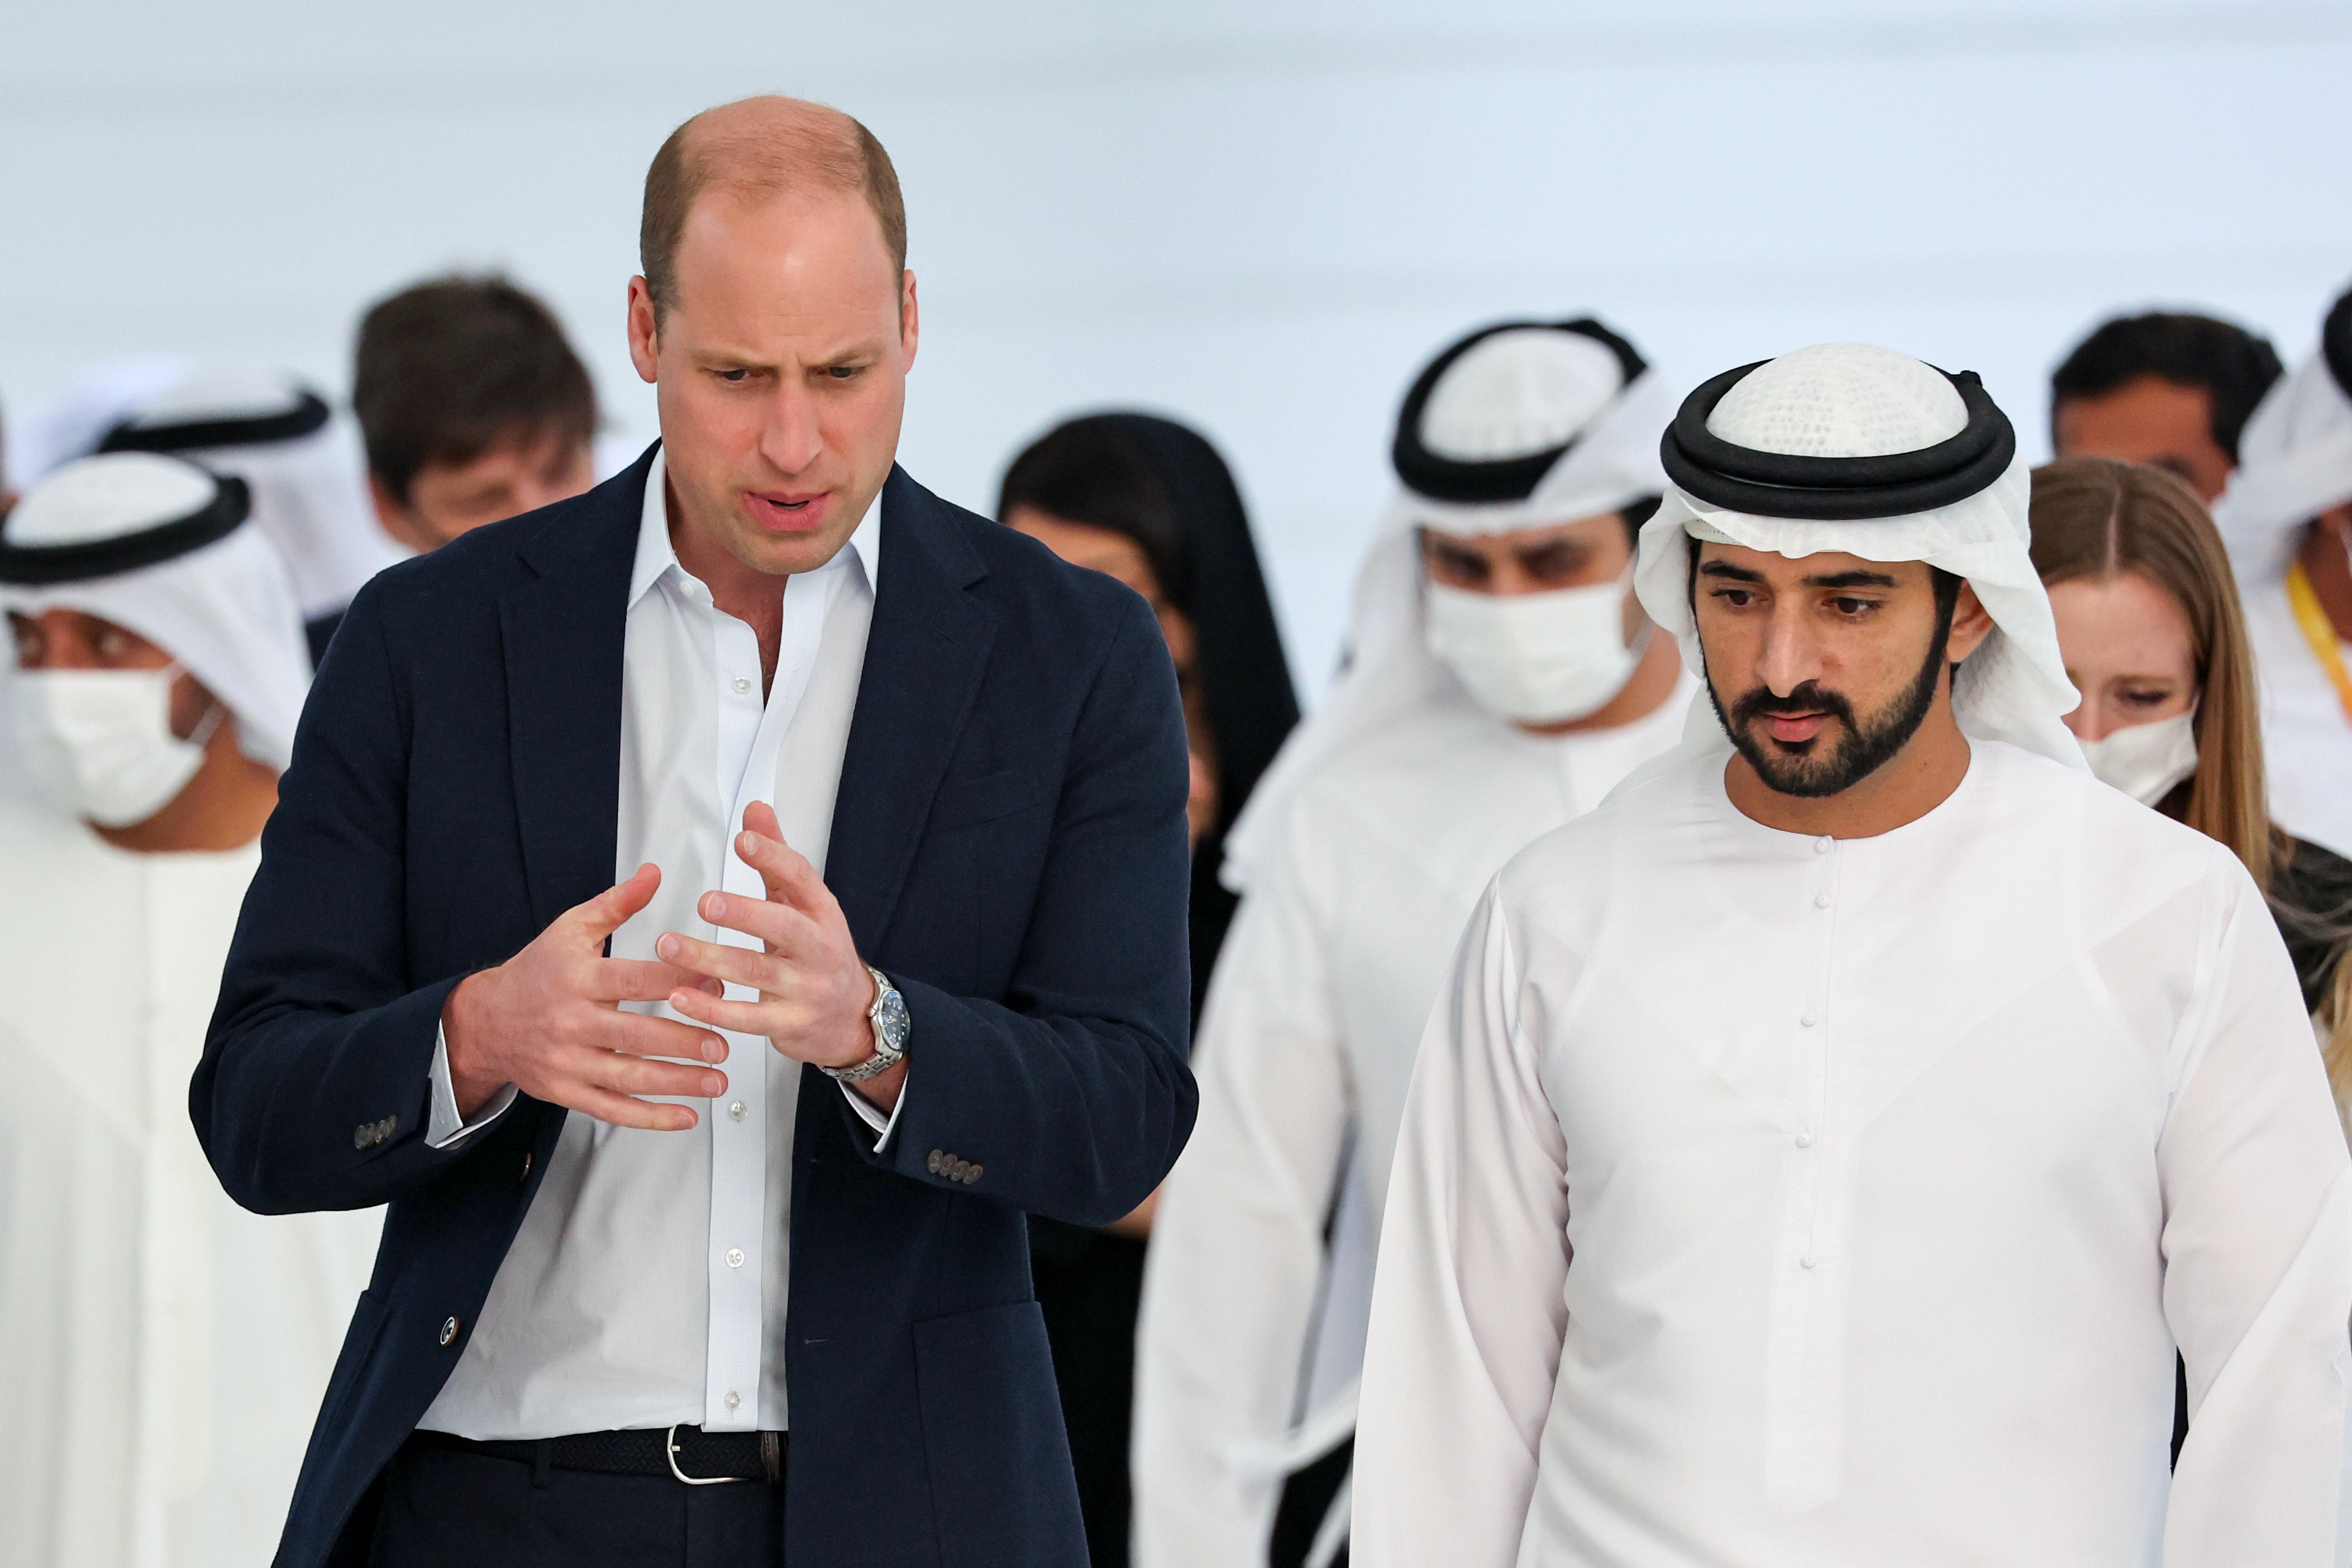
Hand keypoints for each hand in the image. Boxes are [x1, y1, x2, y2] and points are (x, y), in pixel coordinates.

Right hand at [443, 863, 728, 1129]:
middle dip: (683, 1041)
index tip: (715, 983)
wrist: (486, 1021)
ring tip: (717, 1080)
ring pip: (627, 1078)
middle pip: (634, 1034)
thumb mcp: (570, 929)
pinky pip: (612, 1109)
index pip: (632, 980)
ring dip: (676, 1083)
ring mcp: (568, 1062)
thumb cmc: (537, 972)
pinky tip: (685, 1117)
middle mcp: (571, 1022)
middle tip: (723, 1042)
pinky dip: (650, 1118)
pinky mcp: (566, 1092)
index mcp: (577, 978)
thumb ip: (616, 903)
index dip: (676, 982)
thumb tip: (653, 873)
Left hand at [656, 802, 904, 1108]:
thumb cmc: (819, 953)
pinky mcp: (788, 1024)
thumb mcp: (805, 904)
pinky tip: (680, 996)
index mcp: (821, 912)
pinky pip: (746, 1018)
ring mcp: (805, 988)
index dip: (773, 858)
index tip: (743, 840)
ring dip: (708, 959)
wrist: (850, 1017)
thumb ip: (777, 858)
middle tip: (706, 902)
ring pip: (755, 972)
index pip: (802, 878)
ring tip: (669, 944)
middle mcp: (818, 948)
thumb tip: (756, 810)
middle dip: (744, 913)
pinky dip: (711, 1008)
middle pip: (783, 927)